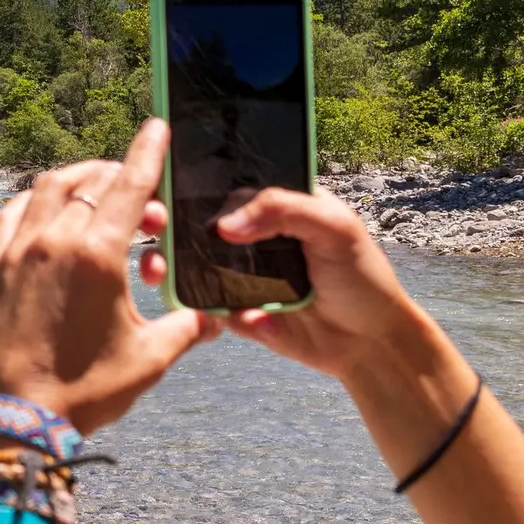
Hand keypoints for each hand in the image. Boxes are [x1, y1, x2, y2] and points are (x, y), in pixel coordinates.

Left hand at [0, 119, 219, 435]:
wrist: (15, 419)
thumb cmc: (85, 390)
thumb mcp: (149, 358)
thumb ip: (186, 328)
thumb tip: (216, 319)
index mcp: (96, 255)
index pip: (128, 185)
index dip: (147, 152)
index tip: (157, 126)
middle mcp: (52, 241)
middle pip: (88, 181)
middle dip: (118, 176)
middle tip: (140, 197)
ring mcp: (15, 251)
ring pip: (46, 189)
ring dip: (76, 181)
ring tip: (97, 194)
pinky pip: (10, 214)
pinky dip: (34, 203)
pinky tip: (46, 215)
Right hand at [143, 187, 435, 382]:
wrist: (371, 343)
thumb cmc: (361, 275)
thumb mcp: (333, 227)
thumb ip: (282, 209)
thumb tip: (224, 225)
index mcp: (274, 205)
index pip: (228, 184)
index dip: (198, 182)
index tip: (167, 181)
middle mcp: (252, 237)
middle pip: (200, 224)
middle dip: (171, 224)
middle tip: (152, 225)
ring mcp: (241, 274)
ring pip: (194, 266)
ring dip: (173, 266)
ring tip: (158, 268)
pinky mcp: (236, 311)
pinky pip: (208, 306)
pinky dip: (201, 306)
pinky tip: (195, 300)